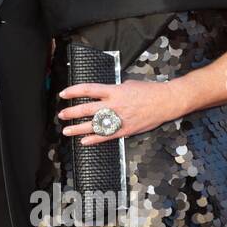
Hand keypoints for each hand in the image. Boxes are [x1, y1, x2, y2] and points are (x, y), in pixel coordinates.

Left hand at [57, 79, 176, 144]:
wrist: (165, 102)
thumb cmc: (148, 91)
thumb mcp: (128, 84)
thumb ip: (114, 90)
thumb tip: (103, 94)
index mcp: (114, 91)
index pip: (88, 89)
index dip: (74, 91)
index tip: (64, 94)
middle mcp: (114, 105)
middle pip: (87, 109)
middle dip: (72, 112)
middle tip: (62, 115)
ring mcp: (119, 119)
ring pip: (94, 125)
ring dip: (78, 128)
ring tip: (67, 131)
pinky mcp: (125, 130)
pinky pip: (106, 136)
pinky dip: (94, 139)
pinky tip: (84, 141)